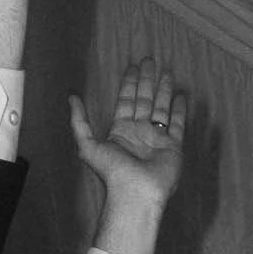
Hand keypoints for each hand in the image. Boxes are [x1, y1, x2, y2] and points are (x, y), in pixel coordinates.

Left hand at [72, 59, 187, 229]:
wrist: (135, 193)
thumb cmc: (112, 171)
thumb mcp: (87, 144)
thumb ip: (79, 121)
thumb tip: (71, 97)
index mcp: (121, 131)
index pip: (126, 101)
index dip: (129, 83)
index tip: (132, 67)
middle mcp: (140, 132)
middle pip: (144, 100)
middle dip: (146, 81)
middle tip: (149, 60)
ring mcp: (157, 139)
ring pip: (161, 108)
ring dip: (163, 90)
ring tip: (167, 71)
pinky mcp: (173, 146)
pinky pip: (177, 124)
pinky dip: (179, 110)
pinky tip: (180, 95)